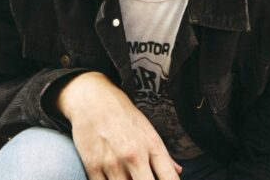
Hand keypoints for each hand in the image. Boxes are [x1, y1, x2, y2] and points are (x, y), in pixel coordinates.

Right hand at [57, 72, 181, 179]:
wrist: (92, 98)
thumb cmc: (122, 114)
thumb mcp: (148, 130)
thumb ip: (163, 155)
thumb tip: (177, 171)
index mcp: (152, 146)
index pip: (169, 178)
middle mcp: (134, 156)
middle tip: (143, 178)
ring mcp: (112, 163)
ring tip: (129, 176)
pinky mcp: (92, 166)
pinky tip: (113, 177)